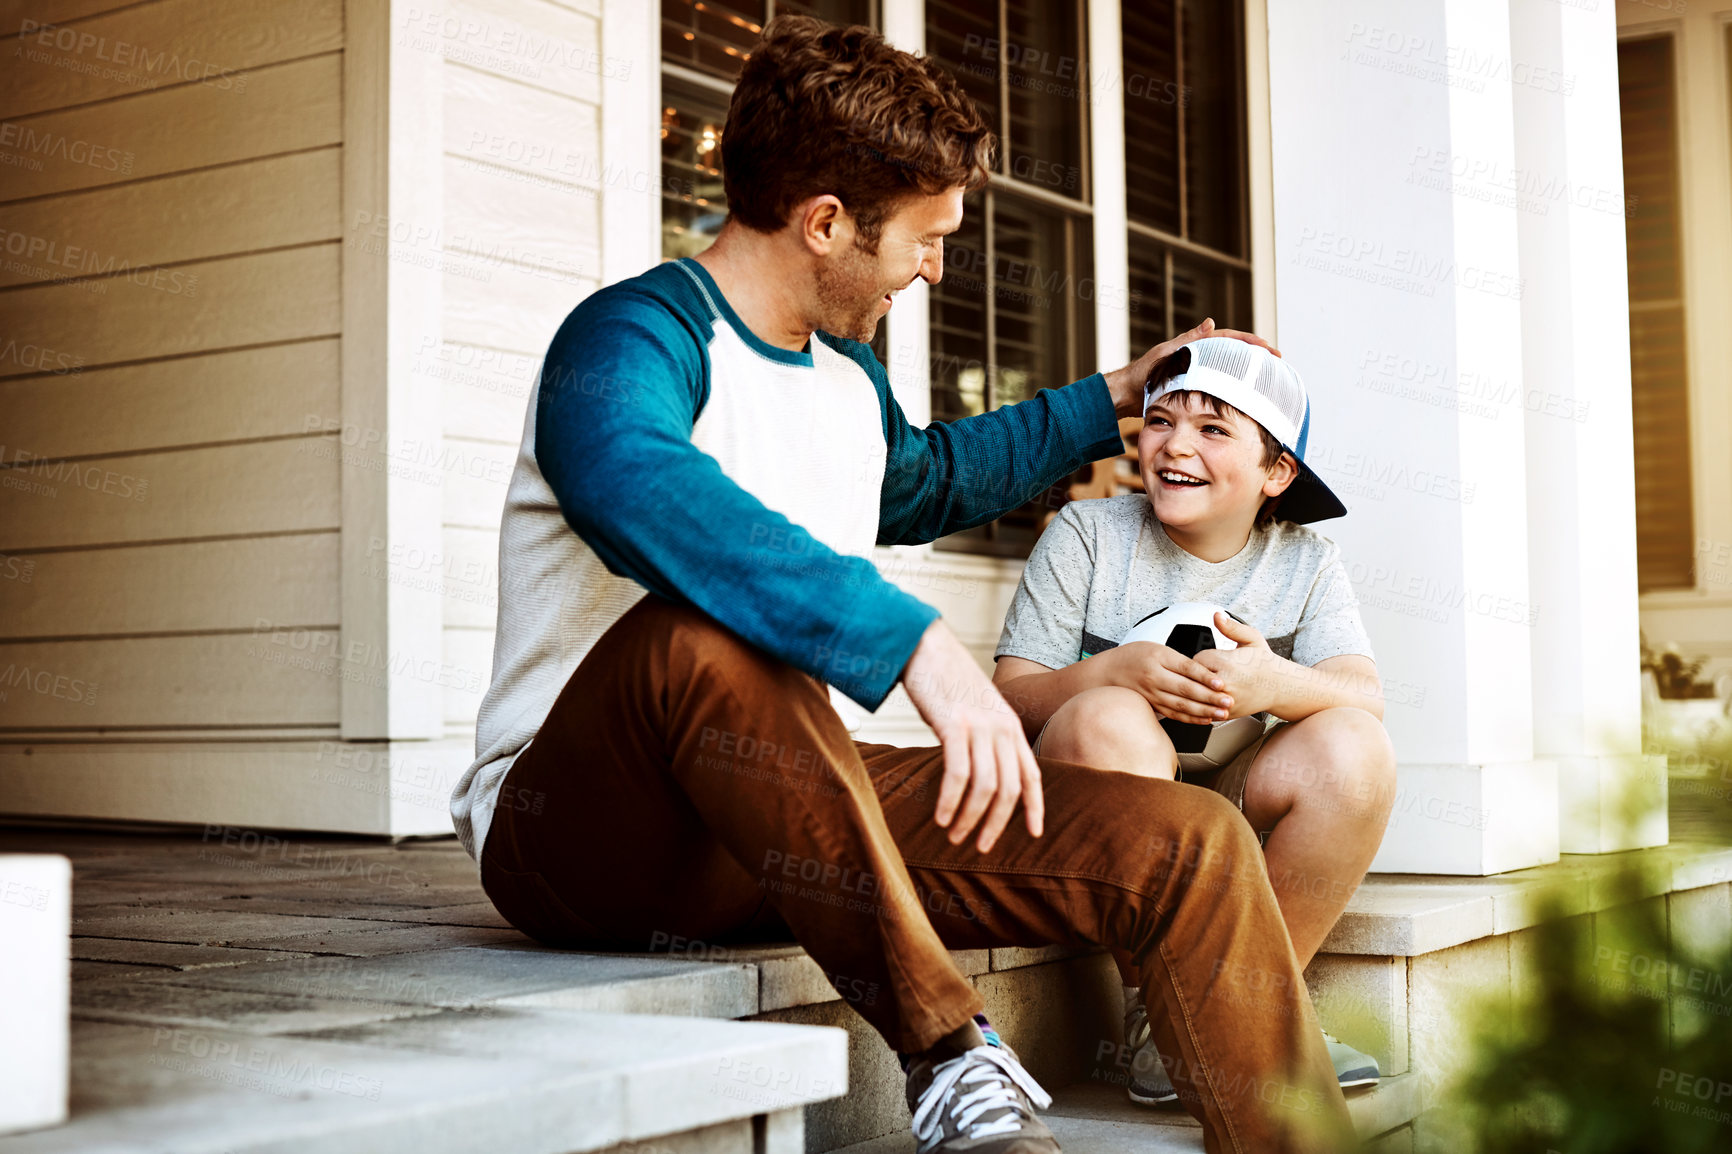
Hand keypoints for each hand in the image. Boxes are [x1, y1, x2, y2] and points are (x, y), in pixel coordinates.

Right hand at [900, 618, 1043, 852]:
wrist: (925, 645)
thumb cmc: (946, 680)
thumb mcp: (978, 708)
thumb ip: (987, 736)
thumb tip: (983, 769)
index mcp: (1010, 725)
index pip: (1032, 774)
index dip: (1035, 807)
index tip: (1034, 834)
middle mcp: (1001, 728)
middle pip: (1009, 789)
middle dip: (996, 824)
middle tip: (981, 847)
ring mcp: (979, 726)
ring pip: (985, 787)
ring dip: (970, 818)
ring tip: (955, 836)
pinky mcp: (953, 725)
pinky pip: (957, 774)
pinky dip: (951, 801)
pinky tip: (942, 817)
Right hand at [1098, 640, 1234, 722]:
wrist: (1108, 672)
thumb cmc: (1134, 657)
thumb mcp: (1156, 648)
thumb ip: (1179, 660)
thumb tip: (1206, 671)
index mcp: (1158, 658)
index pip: (1186, 668)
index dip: (1205, 677)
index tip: (1221, 683)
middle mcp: (1154, 677)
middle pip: (1186, 689)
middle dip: (1210, 697)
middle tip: (1228, 701)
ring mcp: (1152, 693)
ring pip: (1181, 705)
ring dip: (1204, 711)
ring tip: (1222, 713)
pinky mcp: (1152, 705)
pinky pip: (1174, 714)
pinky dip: (1191, 718)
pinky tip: (1205, 719)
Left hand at [1102, 318, 1282, 418]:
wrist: (1126, 394)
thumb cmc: (1142, 374)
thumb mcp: (1166, 355)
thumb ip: (1188, 341)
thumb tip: (1210, 322)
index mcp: (1194, 346)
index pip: (1228, 339)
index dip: (1249, 342)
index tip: (1268, 348)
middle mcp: (1198, 357)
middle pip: (1233, 353)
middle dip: (1255, 356)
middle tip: (1276, 362)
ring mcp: (1196, 371)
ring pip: (1227, 369)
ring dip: (1247, 372)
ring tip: (1267, 378)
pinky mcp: (1192, 386)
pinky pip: (1218, 384)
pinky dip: (1232, 388)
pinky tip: (1244, 397)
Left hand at [1193, 612, 1286, 718]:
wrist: (1280, 687)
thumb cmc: (1264, 662)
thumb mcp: (1252, 639)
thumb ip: (1231, 628)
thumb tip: (1216, 615)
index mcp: (1228, 663)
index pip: (1197, 659)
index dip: (1202, 658)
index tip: (1211, 659)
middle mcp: (1226, 684)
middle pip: (1193, 678)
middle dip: (1198, 674)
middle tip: (1211, 671)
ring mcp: (1225, 702)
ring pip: (1197, 695)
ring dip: (1199, 689)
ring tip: (1210, 683)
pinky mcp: (1226, 714)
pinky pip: (1203, 709)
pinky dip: (1203, 704)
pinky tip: (1212, 696)